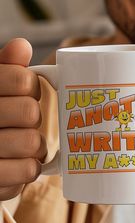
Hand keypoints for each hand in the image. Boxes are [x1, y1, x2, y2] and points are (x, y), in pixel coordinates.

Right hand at [0, 38, 46, 200]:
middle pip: (31, 112)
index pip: (23, 80)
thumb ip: (6, 67)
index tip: (25, 92)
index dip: (30, 87)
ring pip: (33, 142)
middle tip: (23, 121)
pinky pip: (29, 170)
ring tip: (22, 144)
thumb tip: (22, 46)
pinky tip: (19, 162)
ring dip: (35, 144)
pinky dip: (30, 167)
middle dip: (32, 116)